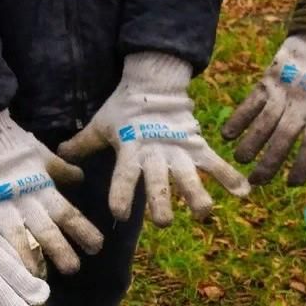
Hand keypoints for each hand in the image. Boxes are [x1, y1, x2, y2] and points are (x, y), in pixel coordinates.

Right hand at [0, 111, 103, 274]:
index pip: (69, 214)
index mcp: (45, 190)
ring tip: (37, 280)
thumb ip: (62, 170)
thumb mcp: (43, 156)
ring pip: (20, 239)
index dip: (83, 231)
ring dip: (30, 260)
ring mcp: (4, 209)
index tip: (97, 247)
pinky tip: (3, 269)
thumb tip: (81, 178)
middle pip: (47, 231)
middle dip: (61, 251)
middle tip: (73, 269)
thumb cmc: (15, 146)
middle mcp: (27, 203)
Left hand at [58, 52, 249, 225]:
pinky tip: (246, 192)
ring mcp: (179, 150)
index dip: (122, 194)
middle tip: (163, 222)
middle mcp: (156, 153)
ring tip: (204, 212)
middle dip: (161, 202)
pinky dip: (231, 176)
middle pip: (159, 182)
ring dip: (197, 195)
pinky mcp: (197, 146)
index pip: (124, 176)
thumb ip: (81, 144)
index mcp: (131, 150)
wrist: (154, 83)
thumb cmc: (123, 109)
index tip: (120, 214)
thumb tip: (58, 156)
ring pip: (190, 177)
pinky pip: (216, 163)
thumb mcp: (100, 125)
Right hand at [223, 32, 305, 186]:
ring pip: (263, 121)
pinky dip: (239, 117)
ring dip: (251, 143)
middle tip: (258, 183)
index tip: (294, 183)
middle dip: (269, 162)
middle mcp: (302, 102)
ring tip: (242, 162)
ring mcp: (282, 90)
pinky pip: (251, 101)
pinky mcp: (269, 78)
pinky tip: (227, 135)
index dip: (301, 164)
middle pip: (283, 138)